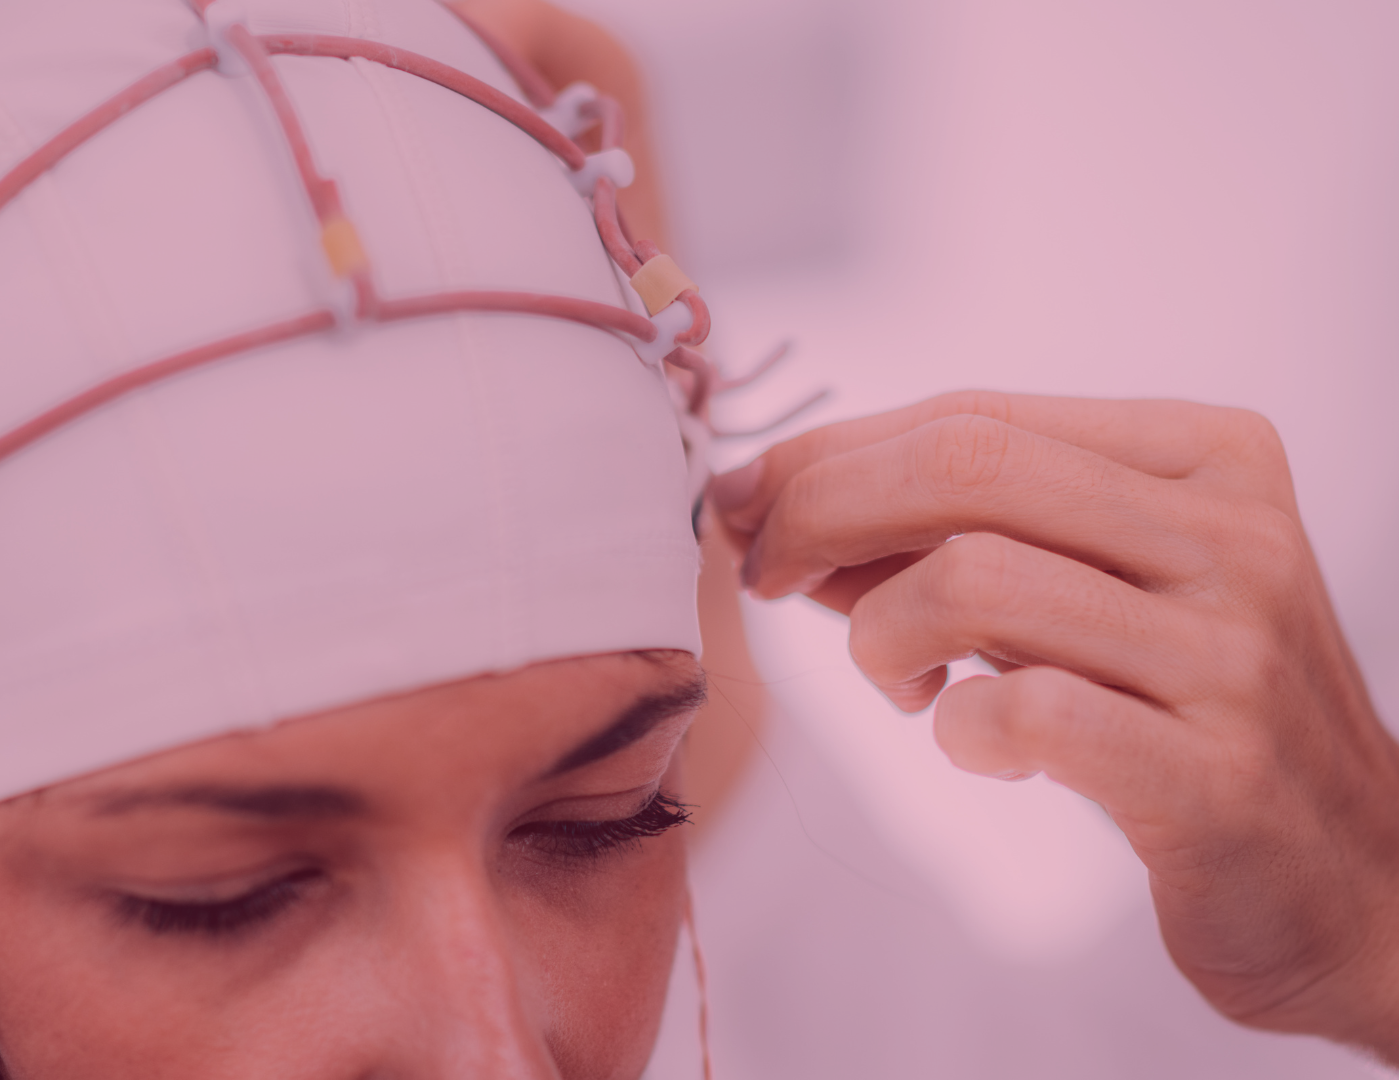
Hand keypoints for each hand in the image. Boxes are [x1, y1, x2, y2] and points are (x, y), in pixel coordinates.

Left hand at [711, 391, 1398, 1060]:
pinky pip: (1024, 714)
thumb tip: (777, 504)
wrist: (1355, 884)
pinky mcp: (1214, 774)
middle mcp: (1233, 535)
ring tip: (900, 680)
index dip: (830, 454)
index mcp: (1207, 457)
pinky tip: (974, 743)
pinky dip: (959, 729)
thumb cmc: (1186, 719)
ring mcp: (1231, 653)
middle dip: (821, 511)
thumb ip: (955, 537)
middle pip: (962, 466)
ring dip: (880, 634)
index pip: (973, 415)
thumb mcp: (1083, 595)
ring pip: (973, 577)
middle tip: (767, 576)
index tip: (747, 500)